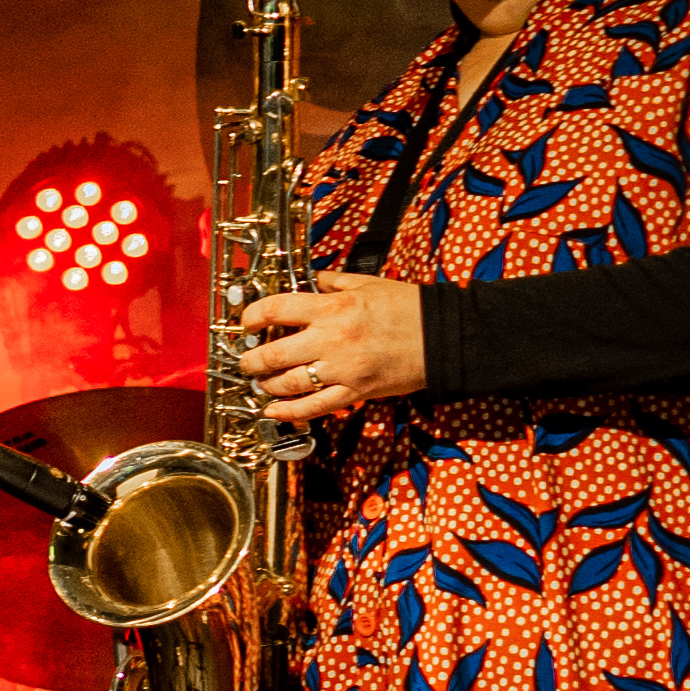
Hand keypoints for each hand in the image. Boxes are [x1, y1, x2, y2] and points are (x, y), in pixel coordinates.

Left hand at [240, 272, 425, 426]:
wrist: (443, 336)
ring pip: (288, 383)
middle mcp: (331, 338)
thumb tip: (309, 279)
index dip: (251, 317)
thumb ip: (332, 282)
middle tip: (246, 361)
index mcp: (332, 307)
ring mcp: (342, 368)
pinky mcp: (355, 392)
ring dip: (267, 385)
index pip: (275, 310)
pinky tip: (272, 411)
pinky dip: (289, 411)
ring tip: (261, 382)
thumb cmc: (407, 307)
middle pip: (273, 354)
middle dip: (251, 360)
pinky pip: (314, 407)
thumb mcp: (366, 284)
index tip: (246, 323)